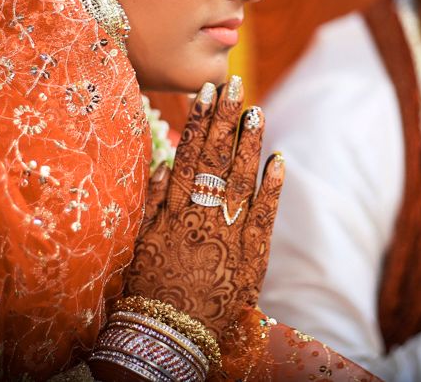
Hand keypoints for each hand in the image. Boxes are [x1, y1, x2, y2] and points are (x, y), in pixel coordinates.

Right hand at [124, 78, 284, 337]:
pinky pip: (264, 215)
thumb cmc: (148, 290)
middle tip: (236, 85)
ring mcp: (227, 234)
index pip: (189, 155)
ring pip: (241, 179)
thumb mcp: (141, 242)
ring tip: (257, 110)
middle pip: (216, 159)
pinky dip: (272, 186)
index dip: (200, 122)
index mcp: (173, 211)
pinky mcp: (251, 255)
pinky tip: (279, 158)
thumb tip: (166, 162)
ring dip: (250, 143)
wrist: (167, 336)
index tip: (207, 92)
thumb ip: (153, 201)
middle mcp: (200, 215)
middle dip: (227, 119)